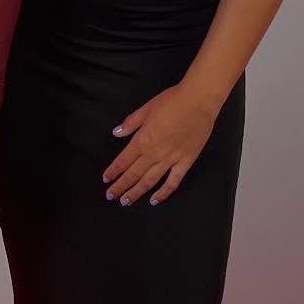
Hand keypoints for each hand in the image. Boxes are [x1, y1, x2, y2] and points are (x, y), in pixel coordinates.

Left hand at [103, 83, 218, 207]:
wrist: (198, 101)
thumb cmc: (171, 101)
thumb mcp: (146, 108)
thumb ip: (131, 123)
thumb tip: (116, 133)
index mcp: (142, 140)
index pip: (123, 161)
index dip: (113, 171)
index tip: (106, 179)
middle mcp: (154, 154)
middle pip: (133, 174)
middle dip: (120, 186)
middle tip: (111, 196)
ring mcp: (170, 160)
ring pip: (149, 181)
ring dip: (136, 192)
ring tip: (126, 202)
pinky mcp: (185, 163)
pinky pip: (172, 182)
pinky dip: (163, 193)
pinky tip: (154, 201)